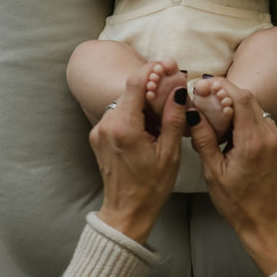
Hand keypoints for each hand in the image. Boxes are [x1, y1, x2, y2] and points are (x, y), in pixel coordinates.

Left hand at [89, 63, 186, 243]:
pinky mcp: (97, 136)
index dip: (152, 69)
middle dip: (150, 86)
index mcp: (124, 128)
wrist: (126, 212)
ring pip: (123, 101)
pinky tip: (147, 125)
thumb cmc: (151, 186)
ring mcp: (99, 130)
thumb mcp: (170, 152)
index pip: (135, 84)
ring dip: (141, 101)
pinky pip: (117, 113)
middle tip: (170, 87)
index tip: (167, 65)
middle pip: (129, 91)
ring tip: (161, 113)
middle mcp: (106, 125)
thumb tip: (178, 89)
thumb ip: (173, 118)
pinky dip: (132, 112)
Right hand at [187, 86, 276, 275]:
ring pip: (258, 109)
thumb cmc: (236, 203)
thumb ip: (204, 139)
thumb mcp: (213, 172)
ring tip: (218, 113)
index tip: (206, 84)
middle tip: (207, 94)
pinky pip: (265, 121)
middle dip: (228, 93)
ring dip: (238, 105)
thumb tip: (192, 112)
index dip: (223, 86)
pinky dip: (248, 118)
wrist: (266, 223)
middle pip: (250, 100)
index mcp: (253, 142)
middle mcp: (271, 137)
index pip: (241, 99)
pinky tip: (234, 129)